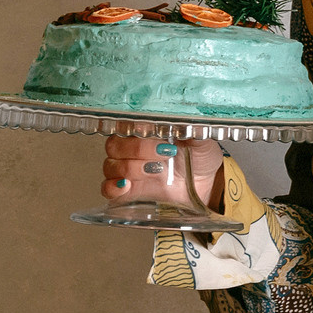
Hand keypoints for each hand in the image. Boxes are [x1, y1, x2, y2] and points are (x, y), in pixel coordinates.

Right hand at [101, 135, 226, 209]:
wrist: (205, 185)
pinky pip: (107, 188)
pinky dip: (113, 187)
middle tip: (163, 153)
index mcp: (145, 132)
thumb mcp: (201, 141)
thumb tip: (188, 121)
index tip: (151, 130)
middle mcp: (132, 150)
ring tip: (156, 170)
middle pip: (114, 145)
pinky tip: (127, 186)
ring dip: (130, 168)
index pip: (126, 125)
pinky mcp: (127, 192)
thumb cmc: (199, 159)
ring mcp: (128, 170)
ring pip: (110, 165)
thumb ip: (193, 130)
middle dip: (137, 150)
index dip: (134, 127)